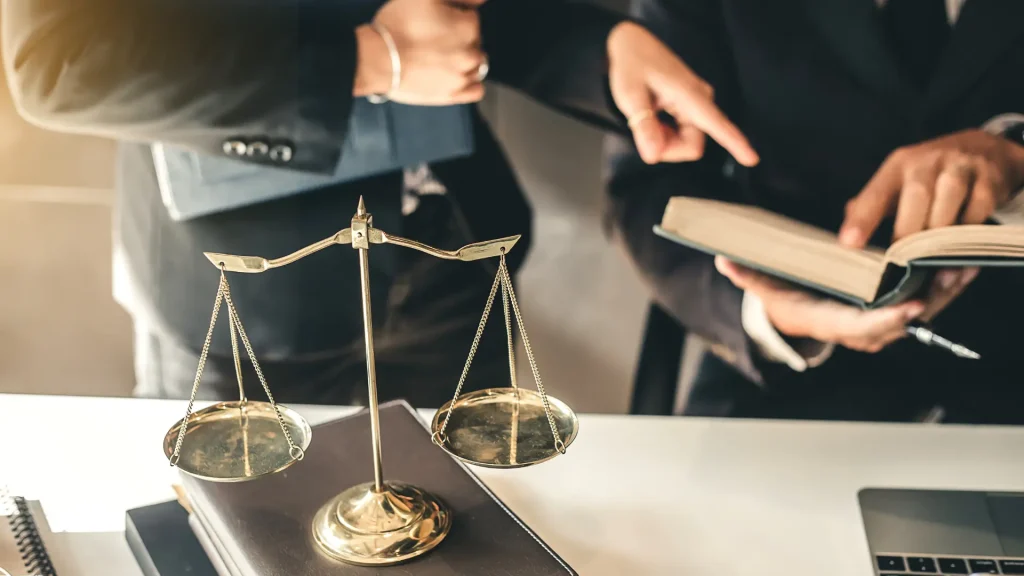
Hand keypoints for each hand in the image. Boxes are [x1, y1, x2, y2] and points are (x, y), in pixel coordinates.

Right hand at [354, 0, 487, 104]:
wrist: (378, 59)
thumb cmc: (399, 24)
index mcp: (468, 26)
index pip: (471, 17)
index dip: (453, 16)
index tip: (436, 20)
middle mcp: (472, 53)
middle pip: (474, 41)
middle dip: (459, 37)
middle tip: (433, 38)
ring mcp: (463, 76)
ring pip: (478, 64)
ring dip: (465, 58)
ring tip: (441, 56)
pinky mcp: (453, 95)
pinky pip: (476, 90)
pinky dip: (471, 82)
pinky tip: (456, 74)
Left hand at [606, 22, 758, 166]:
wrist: (634, 45)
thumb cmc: (632, 66)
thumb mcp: (630, 96)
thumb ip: (644, 126)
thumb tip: (653, 157)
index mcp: (690, 95)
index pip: (717, 124)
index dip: (735, 144)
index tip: (752, 160)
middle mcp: (701, 100)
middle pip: (692, 146)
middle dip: (667, 148)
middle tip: (642, 131)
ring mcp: (698, 104)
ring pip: (687, 143)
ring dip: (665, 141)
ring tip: (647, 119)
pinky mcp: (693, 108)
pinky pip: (684, 135)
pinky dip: (666, 135)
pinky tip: (654, 118)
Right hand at [715, 256, 978, 352]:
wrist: (795, 317)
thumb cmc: (783, 300)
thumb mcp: (763, 287)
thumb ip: (746, 274)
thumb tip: (724, 260)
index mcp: (832, 322)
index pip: (864, 326)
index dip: (890, 318)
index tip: (913, 305)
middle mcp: (861, 330)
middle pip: (903, 321)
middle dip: (931, 300)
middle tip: (951, 273)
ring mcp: (881, 325)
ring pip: (920, 314)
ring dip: (946, 292)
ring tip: (966, 265)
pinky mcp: (893, 313)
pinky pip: (924, 304)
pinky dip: (945, 288)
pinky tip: (962, 266)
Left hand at [839, 129, 1023, 247]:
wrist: (981, 149)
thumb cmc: (929, 175)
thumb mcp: (897, 183)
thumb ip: (871, 207)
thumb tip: (847, 237)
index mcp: (898, 165)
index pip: (876, 193)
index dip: (862, 220)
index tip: (849, 245)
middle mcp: (928, 161)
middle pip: (916, 195)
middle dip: (908, 231)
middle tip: (901, 261)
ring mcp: (961, 166)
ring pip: (948, 199)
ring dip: (939, 233)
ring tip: (930, 259)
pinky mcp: (989, 179)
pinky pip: (978, 207)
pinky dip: (968, 230)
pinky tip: (960, 245)